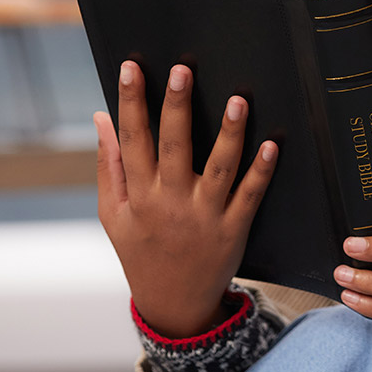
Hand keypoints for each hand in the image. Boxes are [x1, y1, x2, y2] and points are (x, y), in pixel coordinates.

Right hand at [94, 60, 277, 338]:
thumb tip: (101, 117)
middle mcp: (171, 203)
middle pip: (174, 147)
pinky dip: (261, 171)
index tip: (133, 67)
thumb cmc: (141, 251)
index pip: (133, 140)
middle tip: (183, 70)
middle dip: (177, 107)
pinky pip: (249, 196)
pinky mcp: (234, 228)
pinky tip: (271, 145)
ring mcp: (205, 215)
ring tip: (237, 100)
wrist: (175, 304)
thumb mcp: (114, 215)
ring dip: (229, 134)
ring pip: (219, 168)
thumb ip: (109, 165)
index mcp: (140, 196)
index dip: (131, 102)